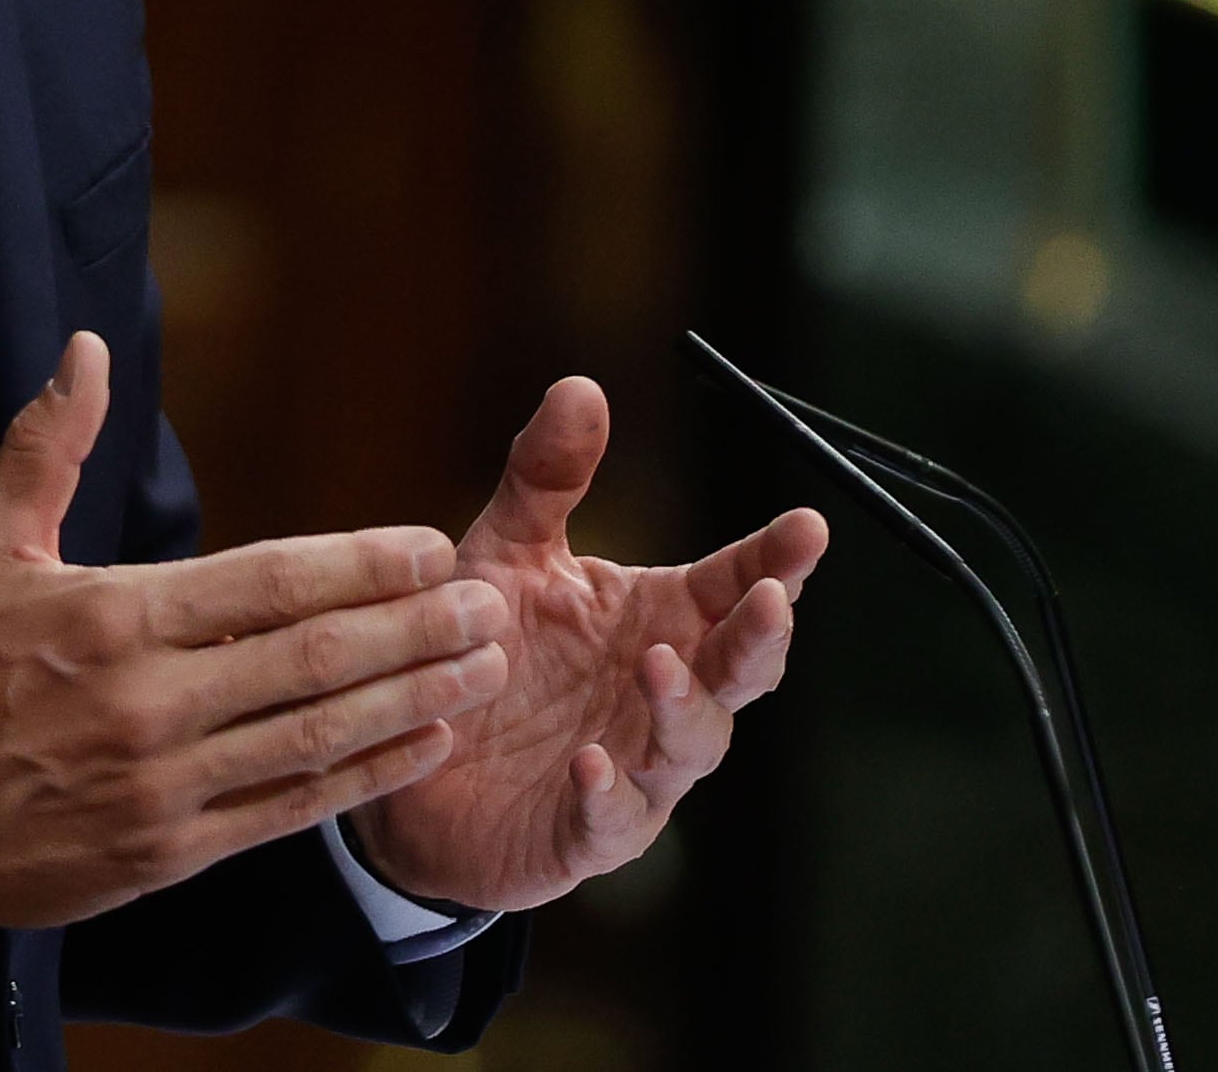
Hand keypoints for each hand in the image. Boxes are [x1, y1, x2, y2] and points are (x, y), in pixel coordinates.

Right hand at [0, 333, 510, 975]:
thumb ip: (50, 446)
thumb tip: (87, 347)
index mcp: (113, 619)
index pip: (268, 583)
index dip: (361, 565)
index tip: (431, 546)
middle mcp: (147, 704)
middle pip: (313, 659)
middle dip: (414, 631)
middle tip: (488, 606)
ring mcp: (160, 786)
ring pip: (314, 738)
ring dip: (412, 701)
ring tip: (482, 668)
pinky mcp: (163, 853)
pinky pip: (286, 813)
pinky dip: (363, 781)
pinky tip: (422, 745)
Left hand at [346, 377, 826, 912]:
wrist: (409, 767)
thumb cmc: (478, 652)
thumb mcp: (504, 553)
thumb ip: (547, 478)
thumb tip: (583, 384)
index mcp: (658, 620)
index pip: (733, 584)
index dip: (775, 559)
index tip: (808, 524)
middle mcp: (661, 692)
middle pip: (739, 668)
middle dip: (762, 636)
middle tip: (774, 600)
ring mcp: (636, 767)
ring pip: (692, 744)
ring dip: (684, 707)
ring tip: (658, 664)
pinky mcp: (585, 833)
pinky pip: (612, 821)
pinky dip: (610, 793)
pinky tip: (591, 763)